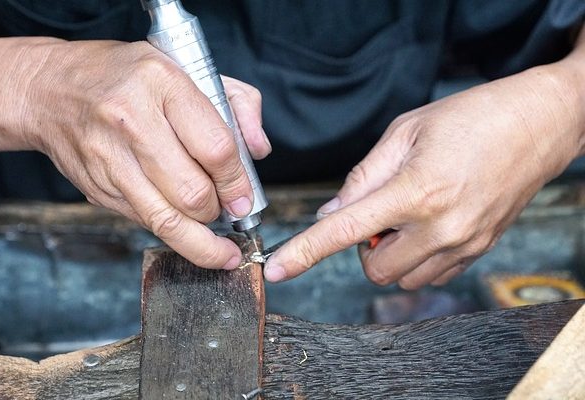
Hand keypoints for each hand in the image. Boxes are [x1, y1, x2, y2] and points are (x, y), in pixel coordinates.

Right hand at [14, 40, 269, 268]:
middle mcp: (131, 121)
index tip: (247, 198)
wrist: (50, 90)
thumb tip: (259, 150)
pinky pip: (145, 222)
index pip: (216, 148)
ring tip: (219, 246)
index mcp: (161, 83)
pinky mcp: (96, 188)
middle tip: (230, 210)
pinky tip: (186, 228)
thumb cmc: (126, 77)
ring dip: (201, 240)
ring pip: (167, 220)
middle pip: (193, 193)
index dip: (238, 183)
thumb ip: (237, 103)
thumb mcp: (186, 68)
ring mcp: (109, 159)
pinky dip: (172, 232)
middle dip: (220, 211)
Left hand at [264, 62, 584, 287]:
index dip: (305, 252)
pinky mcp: (480, 251)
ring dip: (390, 255)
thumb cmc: (471, 117)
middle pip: (374, 269)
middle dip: (362, 248)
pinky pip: (432, 275)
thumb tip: (331, 212)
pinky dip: (417, 259)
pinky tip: (427, 226)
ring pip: (403, 278)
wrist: (538, 124)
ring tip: (407, 216)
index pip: (345, 231)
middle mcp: (441, 227)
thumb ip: (363, 176)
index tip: (277, 269)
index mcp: (416, 190)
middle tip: (377, 213)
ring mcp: (464, 244)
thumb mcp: (405, 131)